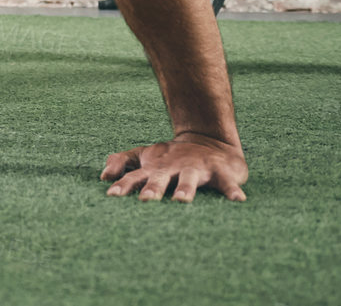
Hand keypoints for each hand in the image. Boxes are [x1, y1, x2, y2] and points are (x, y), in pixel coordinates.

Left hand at [101, 132, 247, 201]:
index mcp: (154, 168)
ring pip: (190, 179)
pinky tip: (238, 200)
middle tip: (145, 200)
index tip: (111, 195)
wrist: (209, 139)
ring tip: (181, 201)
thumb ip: (121, 162)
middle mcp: (173, 168)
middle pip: (161, 179)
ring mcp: (196, 168)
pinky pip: (227, 182)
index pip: (134, 177)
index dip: (123, 185)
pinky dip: (232, 190)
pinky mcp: (219, 171)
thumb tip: (102, 176)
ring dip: (185, 189)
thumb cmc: (171, 156)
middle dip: (153, 188)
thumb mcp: (144, 156)